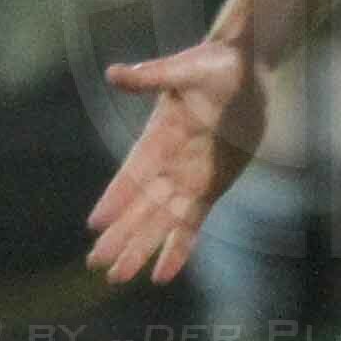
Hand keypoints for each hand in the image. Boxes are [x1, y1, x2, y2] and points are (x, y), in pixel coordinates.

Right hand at [89, 37, 270, 282]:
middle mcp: (167, 164)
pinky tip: (162, 274)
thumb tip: (115, 74)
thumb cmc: (213, 64)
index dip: (116, 199)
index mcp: (157, 137)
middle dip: (120, 236)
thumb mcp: (184, 69)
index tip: (95, 224)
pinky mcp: (210, 186)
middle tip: (96, 264)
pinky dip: (178, 249)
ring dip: (141, 249)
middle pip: (141, 208)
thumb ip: (151, 77)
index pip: (132, 175)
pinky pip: (191, 225)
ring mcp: (188, 179)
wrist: (245, 69)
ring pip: (162, 223)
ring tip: (119, 276)